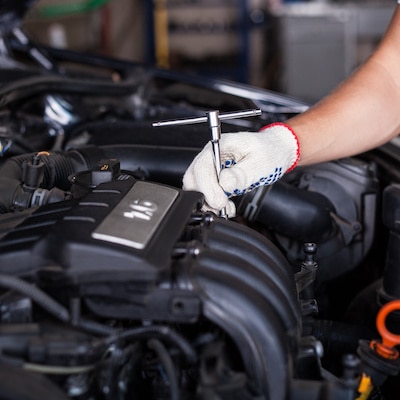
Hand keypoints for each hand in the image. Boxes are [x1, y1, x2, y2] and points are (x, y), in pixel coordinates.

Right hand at [182, 123, 299, 216]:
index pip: (202, 167)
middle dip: (205, 195)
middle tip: (222, 205)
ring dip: (208, 201)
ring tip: (227, 206)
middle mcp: (212, 156)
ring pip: (196, 188)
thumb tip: (224, 183)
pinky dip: (213, 203)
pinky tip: (227, 206)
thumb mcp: (261, 162)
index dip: (207, 187)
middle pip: (193, 178)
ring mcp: (212, 168)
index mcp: (220, 146)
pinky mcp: (215, 179)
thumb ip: (242, 173)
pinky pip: (205, 193)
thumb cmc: (270, 151)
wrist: (276, 151)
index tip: (219, 200)